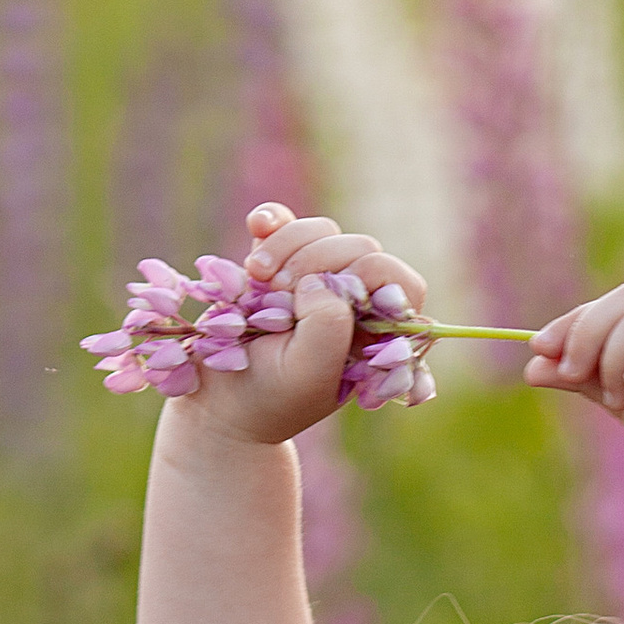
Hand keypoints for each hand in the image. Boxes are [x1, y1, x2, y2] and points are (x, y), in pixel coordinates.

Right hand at [156, 205, 429, 456]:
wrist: (221, 403)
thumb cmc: (270, 396)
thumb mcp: (309, 373)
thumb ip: (329, 325)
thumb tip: (319, 280)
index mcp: (377, 333)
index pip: (401, 282)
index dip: (369, 276)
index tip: (327, 298)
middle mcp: (352, 302)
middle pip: (359, 248)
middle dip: (316, 262)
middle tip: (278, 293)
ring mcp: (314, 277)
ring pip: (322, 231)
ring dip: (287, 246)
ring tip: (257, 279)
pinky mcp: (277, 261)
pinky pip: (283, 220)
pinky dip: (270, 219)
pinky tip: (257, 227)